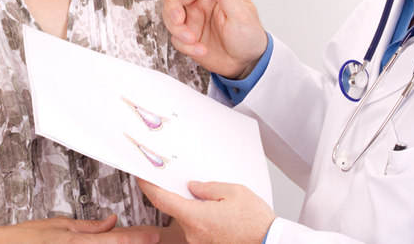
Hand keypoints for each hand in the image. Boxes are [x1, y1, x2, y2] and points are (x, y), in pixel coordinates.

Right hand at [3, 215, 159, 243]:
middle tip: (150, 238)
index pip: (116, 241)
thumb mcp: (61, 225)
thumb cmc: (28, 238)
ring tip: (134, 240)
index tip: (153, 236)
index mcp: (79, 243)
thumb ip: (90, 227)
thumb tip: (112, 222)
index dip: (138, 238)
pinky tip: (110, 241)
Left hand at [138, 179, 275, 243]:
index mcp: (196, 217)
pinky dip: (204, 219)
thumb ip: (208, 188)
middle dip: (182, 196)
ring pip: (190, 220)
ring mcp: (200, 243)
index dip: (148, 186)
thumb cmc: (257, 223)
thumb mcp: (234, 192)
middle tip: (191, 183)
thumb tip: (193, 187)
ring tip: (217, 201)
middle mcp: (193, 234)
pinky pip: (199, 229)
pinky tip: (219, 214)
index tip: (141, 176)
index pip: (162, 200)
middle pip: (177, 210)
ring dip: (196, 209)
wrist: (271, 243)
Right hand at [163, 0, 267, 77]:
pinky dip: (186, 46)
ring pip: (171, 18)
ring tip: (193, 40)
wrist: (247, 63)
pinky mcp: (188, 37)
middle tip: (179, 20)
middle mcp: (200, 5)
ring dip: (178, 30)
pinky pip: (176, 39)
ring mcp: (193, 21)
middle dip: (173, 10)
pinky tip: (201, 49)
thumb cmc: (249, 36)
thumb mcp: (240, 14)